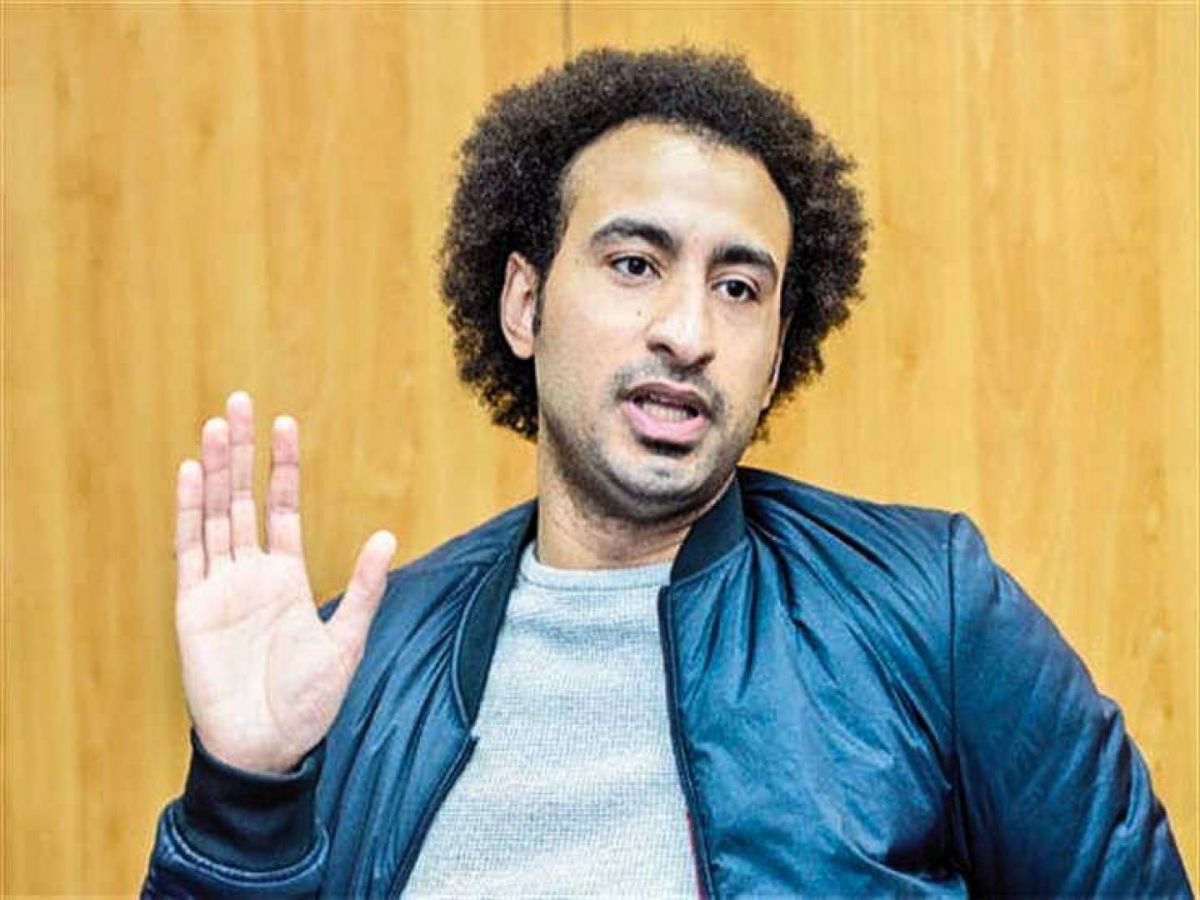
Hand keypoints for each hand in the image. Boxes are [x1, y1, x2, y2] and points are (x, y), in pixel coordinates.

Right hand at [173, 391, 395, 773]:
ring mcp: (219, 587)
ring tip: (215, 424)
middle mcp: (250, 574)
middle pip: (242, 499)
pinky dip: (187, 512)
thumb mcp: (347, 642)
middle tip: (241, 402)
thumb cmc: (309, 703)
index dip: (282, 467)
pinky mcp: (191, 606)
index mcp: (287, 577)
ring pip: (214, 515)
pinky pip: (188, 551)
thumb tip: (386, 535)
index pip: (282, 509)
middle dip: (241, 452)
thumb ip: (364, 588)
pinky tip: (189, 474)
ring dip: (213, 470)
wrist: (267, 748)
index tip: (285, 425)